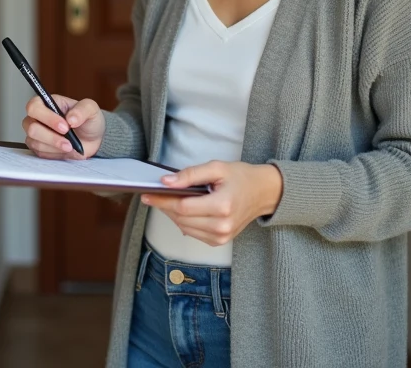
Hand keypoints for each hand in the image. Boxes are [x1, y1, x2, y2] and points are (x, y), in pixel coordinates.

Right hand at [21, 94, 105, 159]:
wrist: (91, 139)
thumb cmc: (87, 120)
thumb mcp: (91, 109)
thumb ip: (82, 110)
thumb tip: (70, 118)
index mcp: (46, 103)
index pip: (34, 107)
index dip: (47, 118)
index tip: (65, 126)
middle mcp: (37, 118)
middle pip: (32, 128)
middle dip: (52, 136)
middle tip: (69, 141)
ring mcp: (36, 134)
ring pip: (35, 142)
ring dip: (55, 146)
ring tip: (70, 146)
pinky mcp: (38, 147)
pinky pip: (40, 153)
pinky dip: (54, 153)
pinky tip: (65, 150)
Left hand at [141, 161, 282, 246]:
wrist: (263, 193)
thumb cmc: (241, 178)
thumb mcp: (216, 168)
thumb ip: (190, 175)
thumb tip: (166, 182)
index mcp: (222, 206)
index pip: (182, 207)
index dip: (162, 201)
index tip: (147, 194)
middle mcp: (222, 226)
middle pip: (181, 219)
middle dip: (165, 206)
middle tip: (154, 194)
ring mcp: (221, 237)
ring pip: (184, 228)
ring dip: (173, 214)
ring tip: (168, 200)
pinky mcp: (219, 241)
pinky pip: (193, 233)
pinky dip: (184, 222)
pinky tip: (183, 210)